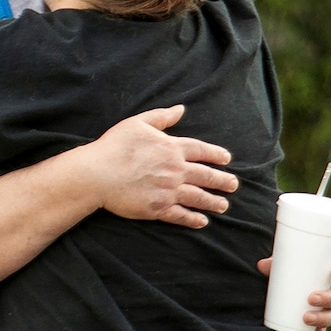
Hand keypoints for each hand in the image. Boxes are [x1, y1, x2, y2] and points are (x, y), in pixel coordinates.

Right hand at [79, 105, 237, 228]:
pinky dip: (194, 218)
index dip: (216, 155)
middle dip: (222, 181)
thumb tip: (181, 109)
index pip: (201, 151)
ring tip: (224, 205)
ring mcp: (168, 191)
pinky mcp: (158, 208)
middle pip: (206, 176)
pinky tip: (203, 222)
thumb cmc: (114, 146)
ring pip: (198, 197)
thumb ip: (162, 117)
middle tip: (233, 185)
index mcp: (171, 147)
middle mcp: (174, 169)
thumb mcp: (137, 123)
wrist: (97, 174)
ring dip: (213, 201)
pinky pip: (181, 215)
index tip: (227, 159)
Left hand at [257, 256, 330, 330]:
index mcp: (327, 273)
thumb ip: (273, 264)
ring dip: (322, 318)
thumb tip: (262, 266)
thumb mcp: (279, 266)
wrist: (279, 290)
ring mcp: (326, 309)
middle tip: (312, 298)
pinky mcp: (317, 324)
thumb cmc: (285, 271)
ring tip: (306, 318)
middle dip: (329, 298)